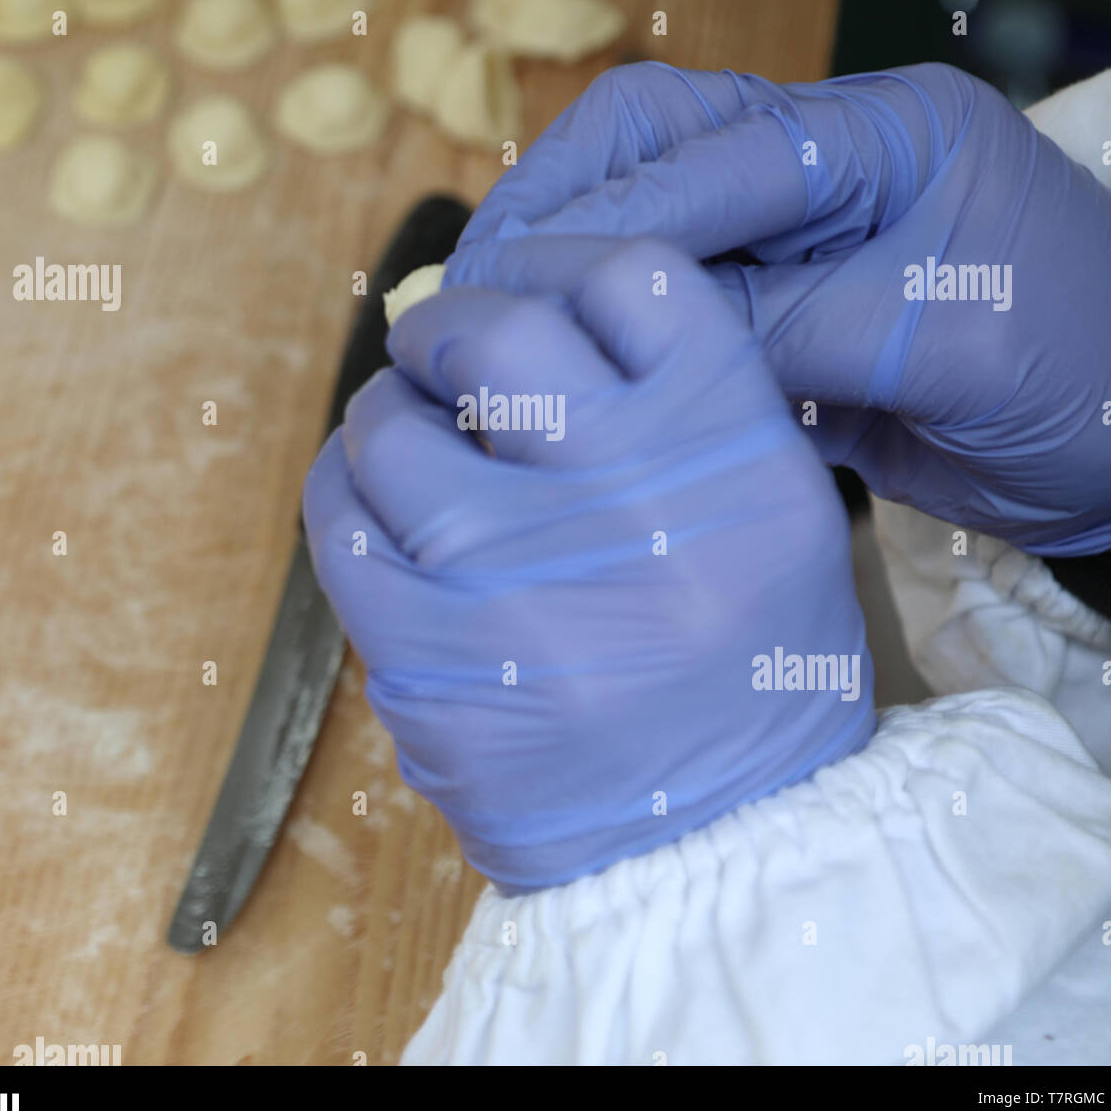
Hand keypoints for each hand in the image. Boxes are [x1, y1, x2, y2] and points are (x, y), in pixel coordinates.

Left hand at [303, 240, 873, 891]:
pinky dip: (345, 492)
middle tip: (440, 350)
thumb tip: (525, 309)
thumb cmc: (744, 672)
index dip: (557, 260)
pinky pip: (338, 523)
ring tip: (410, 440)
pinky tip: (374, 505)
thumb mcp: (772, 518)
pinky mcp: (429, 665)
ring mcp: (521, 591)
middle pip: (498, 333)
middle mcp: (636, 510)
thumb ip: (675, 406)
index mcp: (738, 461)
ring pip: (391, 427)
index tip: (524, 280)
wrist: (718, 849)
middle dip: (448, 326)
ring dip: (387, 416)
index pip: (635, 281)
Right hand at [447, 62, 1110, 556]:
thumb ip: (788, 328)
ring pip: (653, 206)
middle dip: (555, 202)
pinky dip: (609, 317)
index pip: (710, 157)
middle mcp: (833, 158)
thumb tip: (628, 337)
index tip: (505, 289)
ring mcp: (805, 226)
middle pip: (657, 135)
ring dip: (566, 253)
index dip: (602, 226)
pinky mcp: (789, 297)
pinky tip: (556, 353)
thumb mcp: (940, 342)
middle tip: (472, 283)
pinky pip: (678, 288)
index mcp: (887, 133)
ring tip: (487, 315)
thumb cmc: (1087, 376)